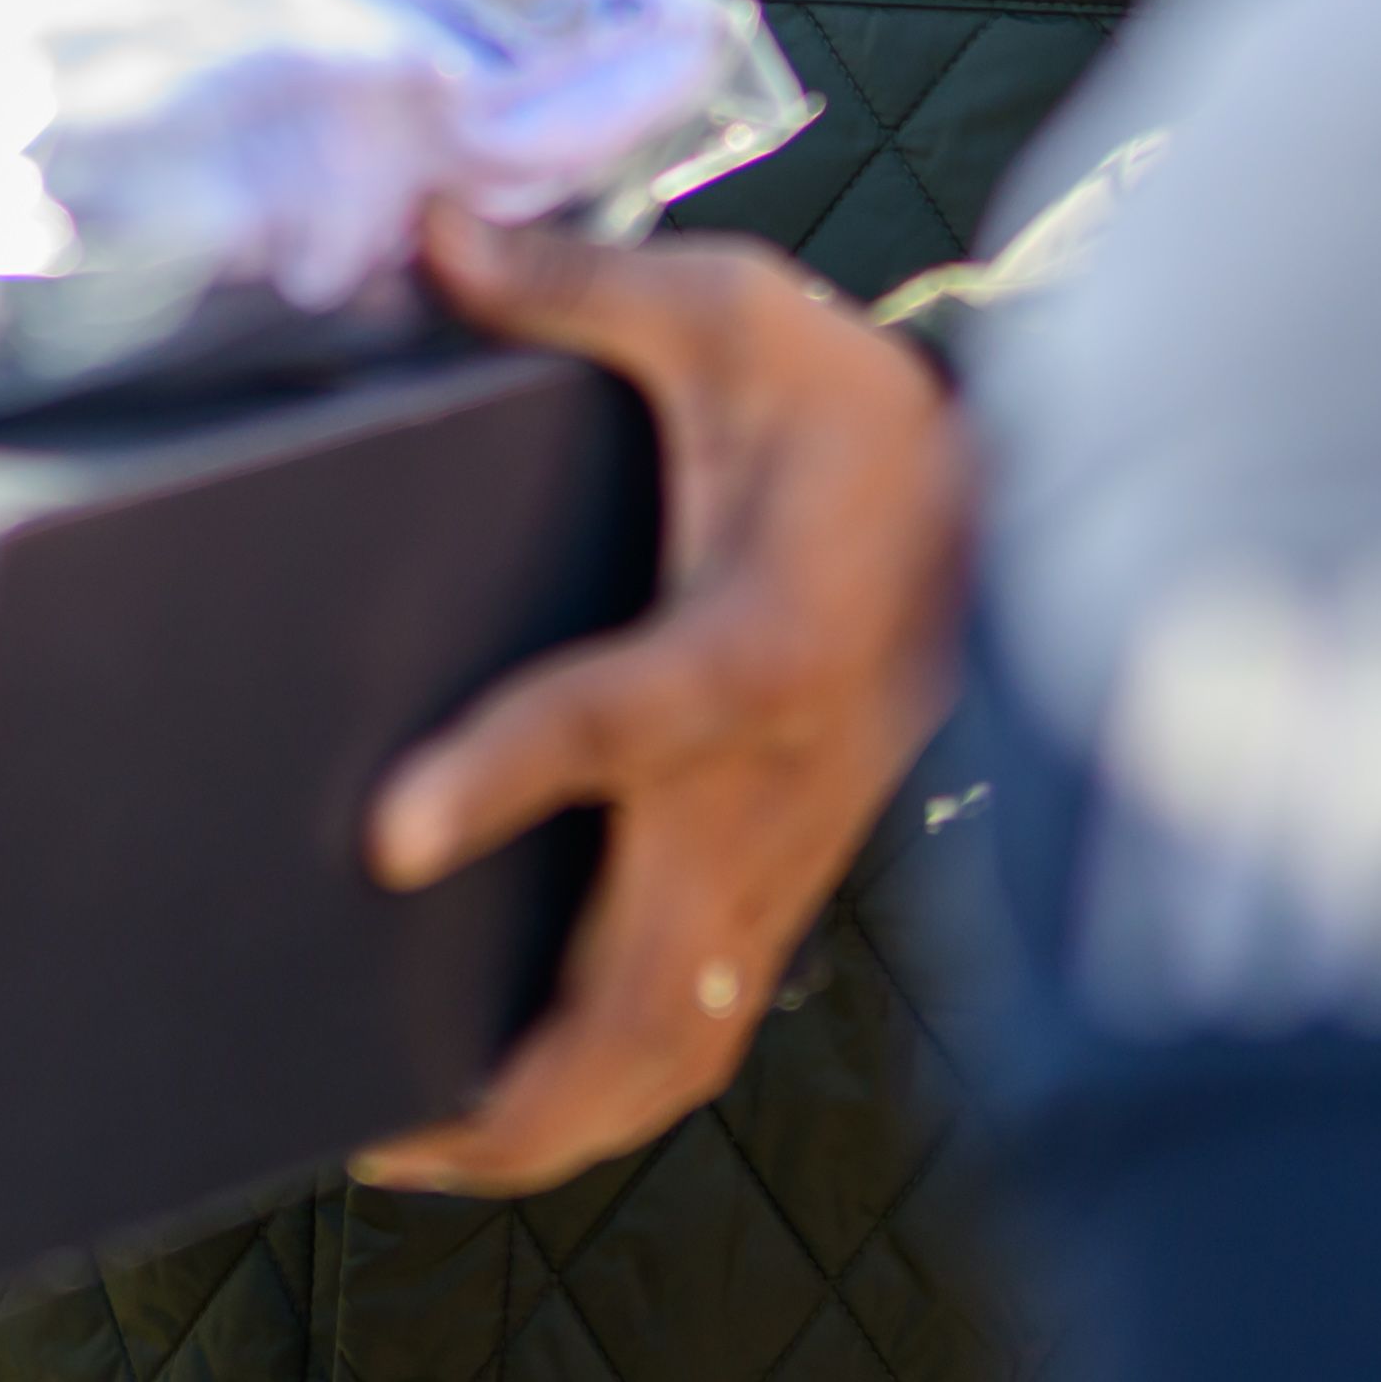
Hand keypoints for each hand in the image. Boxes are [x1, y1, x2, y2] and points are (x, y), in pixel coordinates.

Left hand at [351, 204, 970, 1194]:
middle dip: (515, 1083)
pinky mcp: (785, 884)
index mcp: (765, 635)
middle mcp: (775, 781)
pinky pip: (700, 1031)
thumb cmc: (855, 407)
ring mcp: (786, 856)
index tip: (386, 834)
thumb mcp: (731, 312)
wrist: (1016, 500)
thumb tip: (433, 232)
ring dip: (552, 1121)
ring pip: (678, 1045)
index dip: (507, 776)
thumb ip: (578, 284)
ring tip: (406, 1148)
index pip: (625, 720)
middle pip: (653, 991)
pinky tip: (501, 1106)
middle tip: (364, 1120)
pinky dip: (605, 1092)